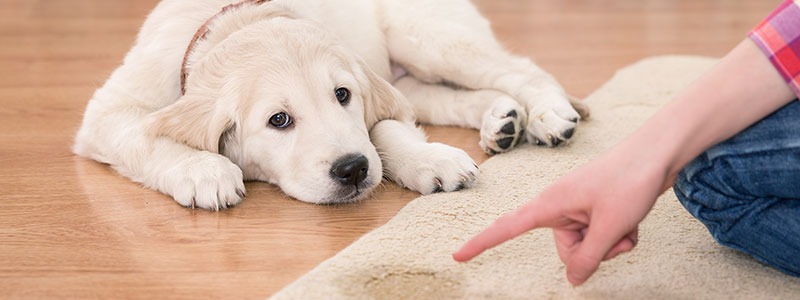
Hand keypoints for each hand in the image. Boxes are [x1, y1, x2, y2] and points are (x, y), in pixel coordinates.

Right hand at [452, 150, 667, 285]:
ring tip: (627, 222)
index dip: (482, 243)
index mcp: (550, 204)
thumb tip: (573, 280)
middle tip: (615, 231)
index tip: (457, 255)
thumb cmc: (630, 180)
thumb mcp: (610, 227)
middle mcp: (560, 206)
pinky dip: (620, 235)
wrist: (658, 153)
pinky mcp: (595, 210)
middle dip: (593, 252)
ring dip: (611, 243)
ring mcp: (579, 208)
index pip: (507, 227)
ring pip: (588, 247)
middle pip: (566, 251)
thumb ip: (588, 258)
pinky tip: (633, 220)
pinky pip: (602, 237)